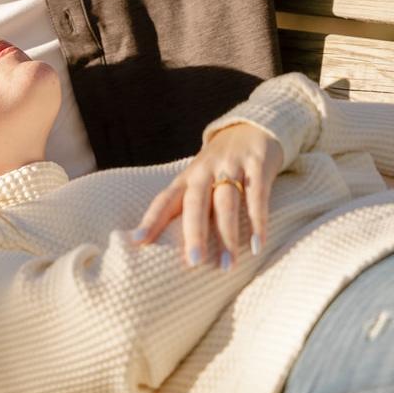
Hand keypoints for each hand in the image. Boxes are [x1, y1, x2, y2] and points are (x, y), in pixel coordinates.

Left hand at [133, 123, 282, 268]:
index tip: (136, 242)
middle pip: (195, 202)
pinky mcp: (257, 164)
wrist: (251, 126)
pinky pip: (257, 195)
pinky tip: (256, 246)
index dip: (151, 219)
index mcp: (187, 178)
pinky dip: (257, 221)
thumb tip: (171, 247)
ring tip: (228, 266)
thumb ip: (189, 207)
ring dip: (227, 235)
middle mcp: (205, 171)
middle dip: (194, 232)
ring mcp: (231, 166)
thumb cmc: (220, 165)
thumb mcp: (200, 180)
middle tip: (194, 262)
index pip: (165, 199)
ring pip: (226, 202)